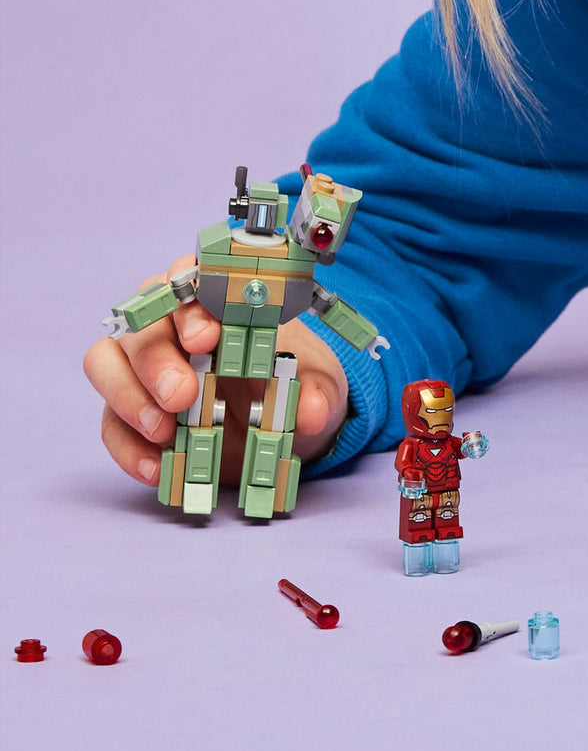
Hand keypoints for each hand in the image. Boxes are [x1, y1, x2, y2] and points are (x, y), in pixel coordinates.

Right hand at [84, 256, 349, 488]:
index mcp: (219, 303)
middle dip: (158, 358)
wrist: (284, 426)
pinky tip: (156, 467)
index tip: (208, 338)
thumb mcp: (320, 384)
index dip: (194, 308)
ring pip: (105, 362)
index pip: (192, 284)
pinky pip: (110, 422)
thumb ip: (318, 392)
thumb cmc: (296, 383)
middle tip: (183, 395)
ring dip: (128, 395)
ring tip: (164, 431)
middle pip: (142, 324)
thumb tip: (313, 411)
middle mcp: (172, 326)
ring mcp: (144, 368)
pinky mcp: (130, 411)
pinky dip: (128, 446)